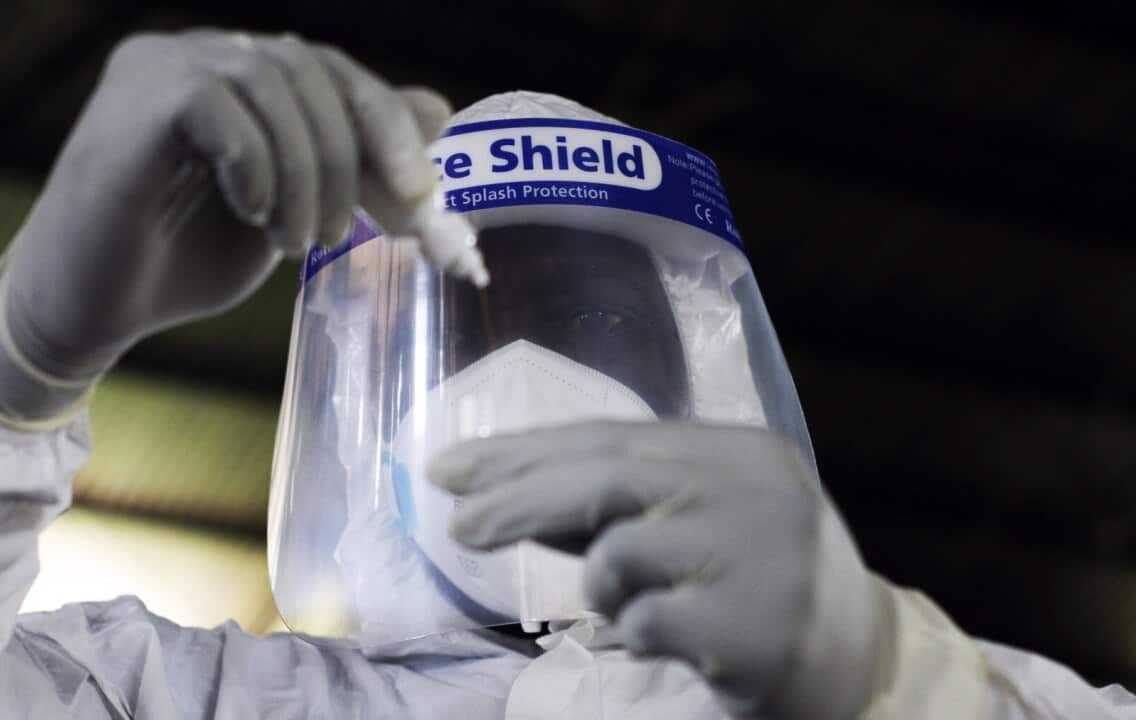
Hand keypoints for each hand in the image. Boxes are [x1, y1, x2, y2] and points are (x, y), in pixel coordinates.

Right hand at [0, 31, 452, 426]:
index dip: (388, 128)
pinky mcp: (130, 97)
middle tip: (352, 230)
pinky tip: (253, 216)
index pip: (334, 73)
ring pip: (271, 81)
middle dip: (355, 154)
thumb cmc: (186, 260)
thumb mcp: (294, 211)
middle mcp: (204, 53)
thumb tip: (439, 112)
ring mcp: (163, 66)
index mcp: (243, 75)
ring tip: (298, 242)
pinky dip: (252, 163)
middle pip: (310, 68)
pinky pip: (213, 102)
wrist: (92, 307)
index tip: (421, 198)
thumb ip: (355, 163)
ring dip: (306, 171)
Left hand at [429, 422, 891, 719]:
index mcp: (740, 450)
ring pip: (617, 554)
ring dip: (602, 588)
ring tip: (641, 605)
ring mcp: (762, 556)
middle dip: (516, 500)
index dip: (521, 453)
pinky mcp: (755, 627)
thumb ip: (616, 503)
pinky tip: (674, 639)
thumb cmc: (756, 581)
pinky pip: (642, 624)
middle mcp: (755, 490)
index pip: (608, 438)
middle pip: (604, 479)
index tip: (451, 469)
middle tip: (457, 526)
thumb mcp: (696, 521)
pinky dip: (635, 634)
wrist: (860, 661)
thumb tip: (497, 491)